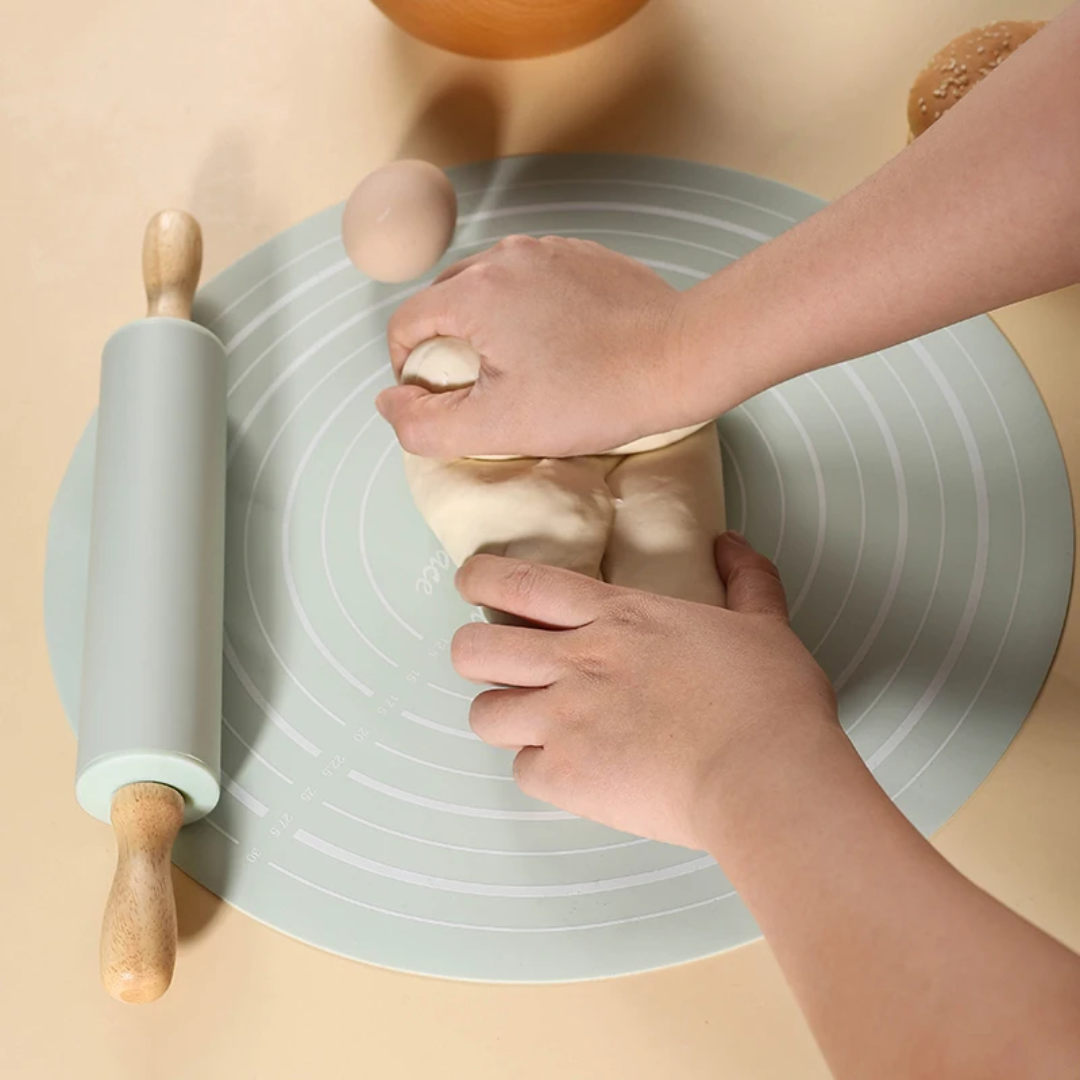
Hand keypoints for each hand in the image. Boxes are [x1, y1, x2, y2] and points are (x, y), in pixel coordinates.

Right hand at [378, 236, 695, 458]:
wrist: (681, 358)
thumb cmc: (594, 395)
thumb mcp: (498, 427)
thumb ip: (426, 424)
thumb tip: (389, 405)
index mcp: (474, 291)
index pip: (406, 325)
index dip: (409, 371)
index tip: (440, 402)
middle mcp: (506, 256)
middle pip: (445, 301)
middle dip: (449, 347)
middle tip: (482, 392)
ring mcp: (549, 251)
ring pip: (491, 288)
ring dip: (490, 327)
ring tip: (524, 370)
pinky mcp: (584, 256)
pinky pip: (535, 281)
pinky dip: (532, 312)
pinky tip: (562, 348)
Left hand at [450, 533, 837, 849]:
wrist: (763, 776)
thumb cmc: (767, 703)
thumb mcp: (763, 625)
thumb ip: (745, 581)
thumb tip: (732, 547)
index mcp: (618, 618)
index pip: (522, 583)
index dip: (482, 578)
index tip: (469, 580)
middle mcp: (578, 662)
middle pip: (477, 648)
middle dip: (471, 651)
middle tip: (490, 659)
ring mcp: (565, 721)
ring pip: (484, 713)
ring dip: (502, 715)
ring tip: (528, 721)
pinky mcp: (567, 778)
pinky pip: (522, 772)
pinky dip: (540, 771)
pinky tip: (571, 771)